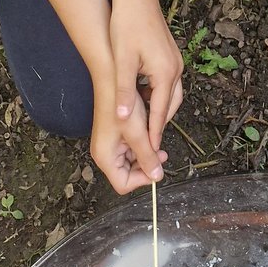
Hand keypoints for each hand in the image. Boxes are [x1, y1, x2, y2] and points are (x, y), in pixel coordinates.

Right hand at [90, 77, 167, 193]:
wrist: (109, 82)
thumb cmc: (120, 105)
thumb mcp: (138, 135)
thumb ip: (148, 158)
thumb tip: (157, 176)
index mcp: (105, 158)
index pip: (124, 184)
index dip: (142, 180)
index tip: (156, 168)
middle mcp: (105, 156)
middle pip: (128, 175)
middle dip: (146, 167)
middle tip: (161, 155)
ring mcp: (110, 148)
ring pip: (132, 163)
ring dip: (146, 156)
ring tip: (158, 145)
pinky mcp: (115, 139)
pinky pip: (131, 151)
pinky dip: (143, 147)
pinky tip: (150, 137)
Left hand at [110, 0, 183, 150]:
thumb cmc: (126, 23)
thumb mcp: (122, 61)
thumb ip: (125, 91)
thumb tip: (123, 118)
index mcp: (165, 74)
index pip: (160, 113)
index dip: (153, 134)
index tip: (149, 153)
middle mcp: (175, 70)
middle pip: (169, 108)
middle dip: (158, 126)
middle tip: (146, 144)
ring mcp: (175, 63)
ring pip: (170, 97)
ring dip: (158, 111)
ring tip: (143, 125)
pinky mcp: (170, 57)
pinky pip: (167, 85)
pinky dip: (157, 97)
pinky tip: (142, 100)